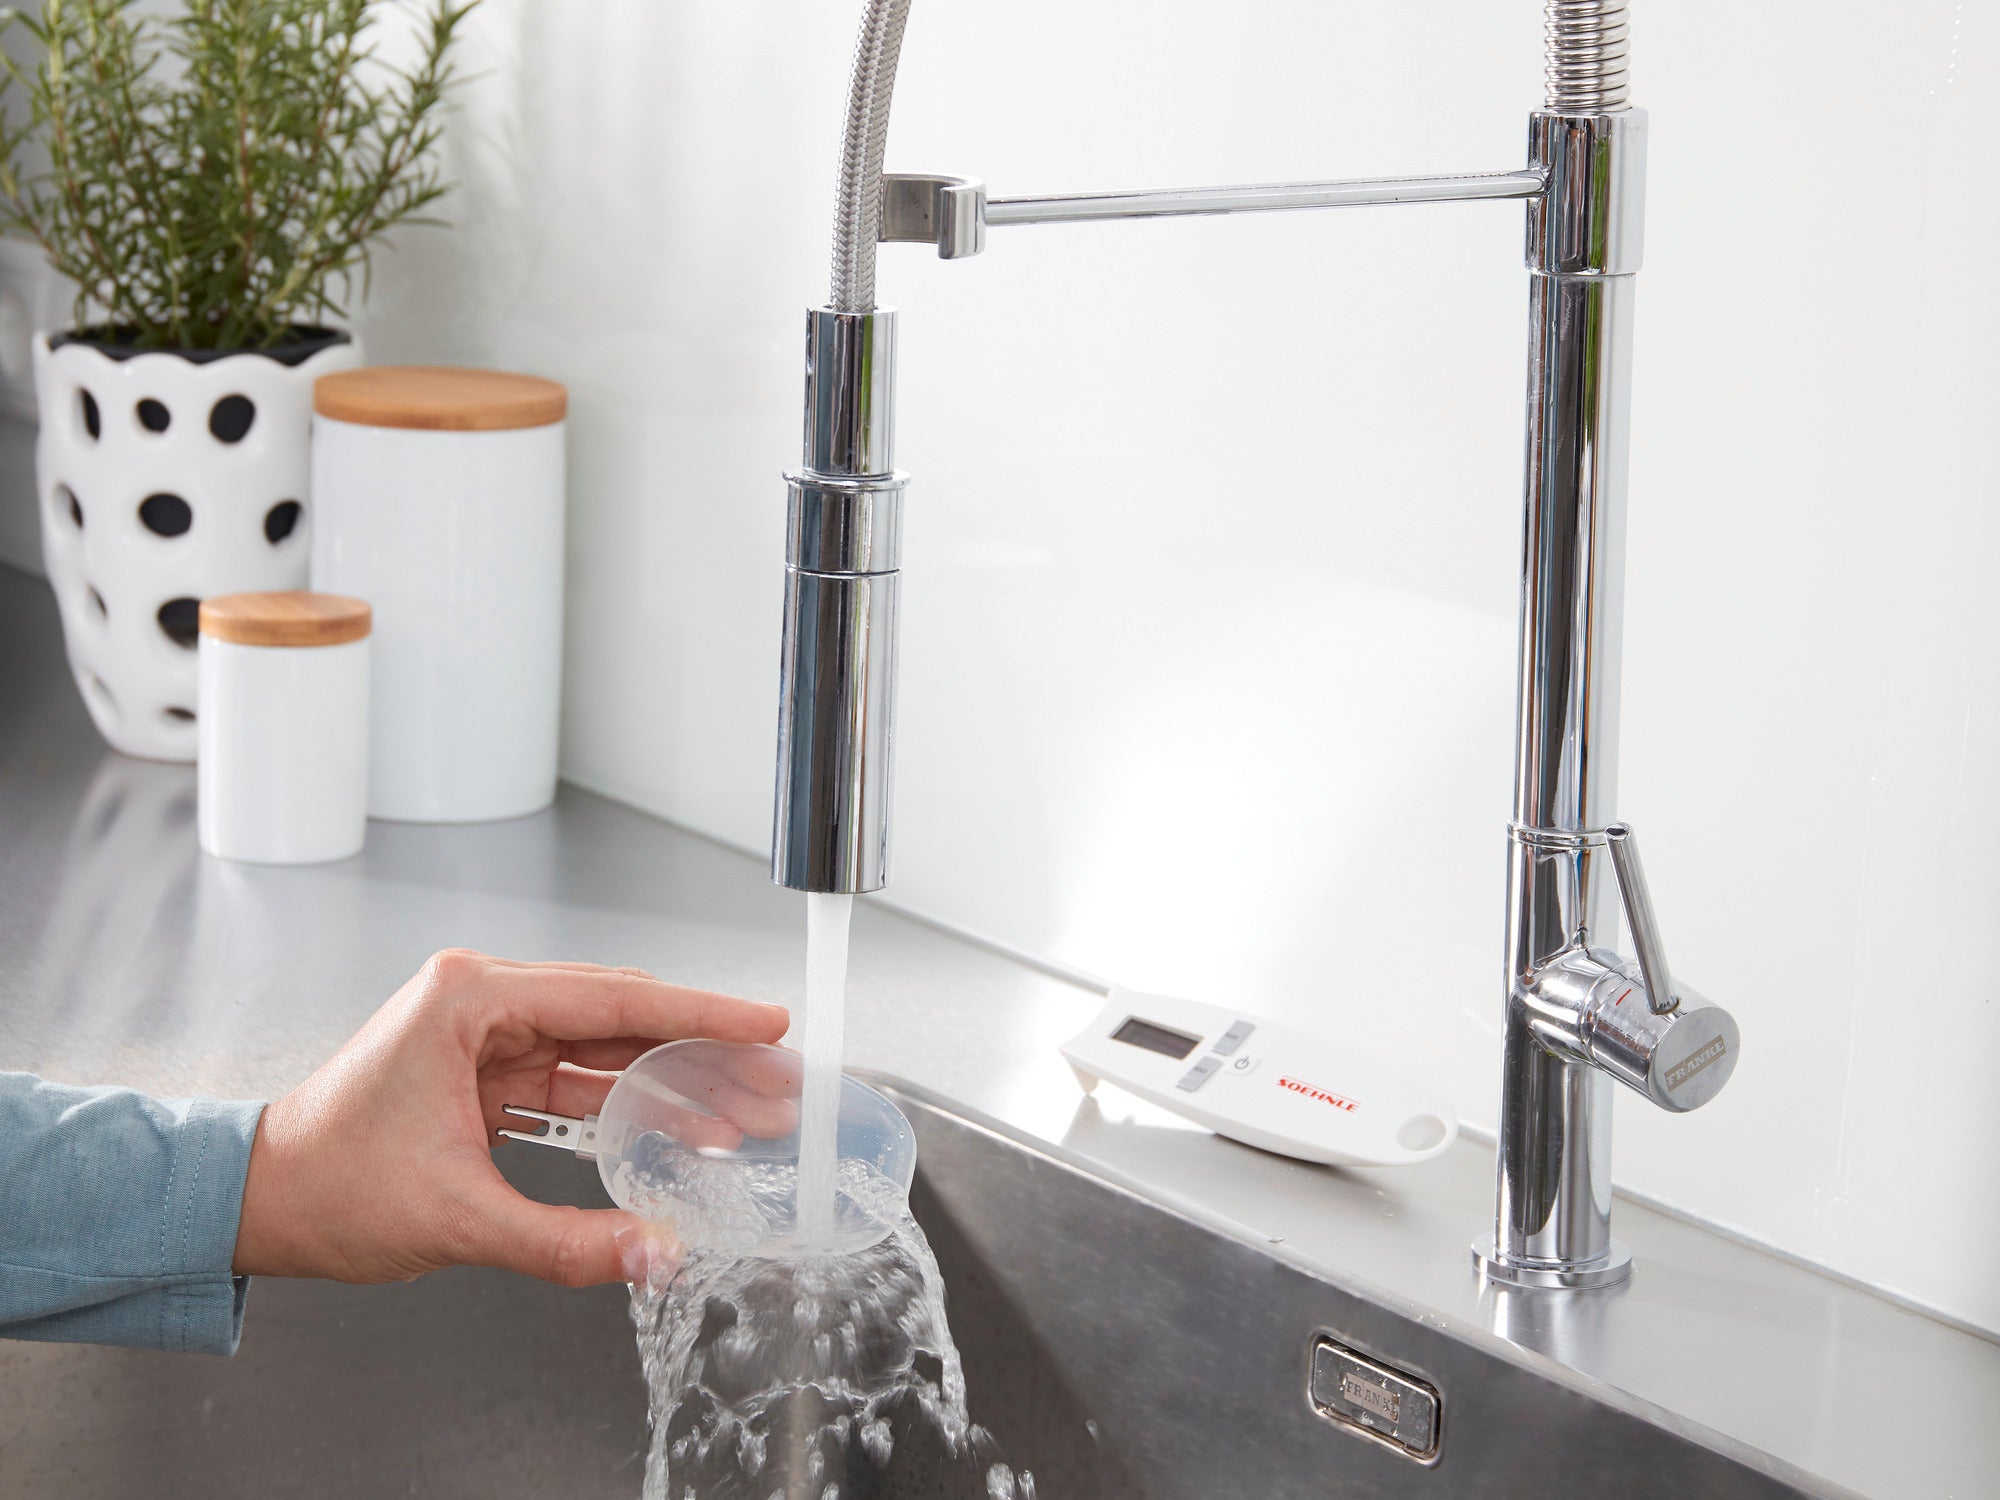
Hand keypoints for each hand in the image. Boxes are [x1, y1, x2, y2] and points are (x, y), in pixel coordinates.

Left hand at [231, 949, 790, 1286]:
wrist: (257, 1203)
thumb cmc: (327, 1189)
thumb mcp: (456, 1218)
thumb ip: (564, 1241)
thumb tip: (656, 1253)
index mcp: (469, 999)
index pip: (611, 999)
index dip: (699, 1012)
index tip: (763, 1022)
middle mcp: (481, 998)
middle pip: (622, 1016)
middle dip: (703, 1051)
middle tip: (774, 1077)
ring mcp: (486, 1031)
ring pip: (607, 1047)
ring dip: (674, 1080)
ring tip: (746, 1110)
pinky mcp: (488, 1068)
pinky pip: (579, 1078)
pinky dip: (631, 1104)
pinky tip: (683, 1128)